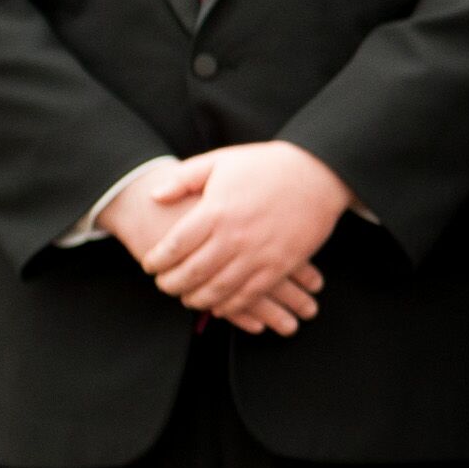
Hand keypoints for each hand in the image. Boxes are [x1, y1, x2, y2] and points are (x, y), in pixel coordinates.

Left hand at [136, 144, 346, 333]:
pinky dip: (230, 306)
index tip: (150, 265)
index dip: (157, 260)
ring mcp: (259, 254)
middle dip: (171, 284)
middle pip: (192, 273)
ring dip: (197, 299)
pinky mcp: (280, 265)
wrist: (319, 173)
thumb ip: (183, 179)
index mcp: (216, 211)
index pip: (175, 246)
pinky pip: (249, 295)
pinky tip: (219, 305)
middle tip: (163, 285)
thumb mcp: (220, 161)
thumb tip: (155, 197)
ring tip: (187, 297)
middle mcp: (234, 237)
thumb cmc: (267, 165)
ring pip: (218, 290)